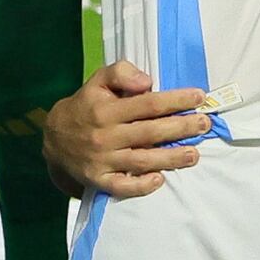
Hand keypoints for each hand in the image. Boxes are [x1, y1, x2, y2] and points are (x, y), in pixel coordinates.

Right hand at [44, 59, 212, 197]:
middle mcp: (105, 135)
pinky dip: (141, 186)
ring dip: (171, 158)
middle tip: (205, 124)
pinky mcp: (99, 180)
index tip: (199, 97)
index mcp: (107, 109)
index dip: (175, 100)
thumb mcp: (97, 81)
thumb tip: (147, 81)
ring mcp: (102, 160)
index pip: (147, 104)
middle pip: (150, 132)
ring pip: (141, 161)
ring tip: (195, 154)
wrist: (54, 140)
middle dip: (181, 127)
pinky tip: (160, 180)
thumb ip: (121, 73)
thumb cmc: (86, 106)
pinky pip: (122, 187)